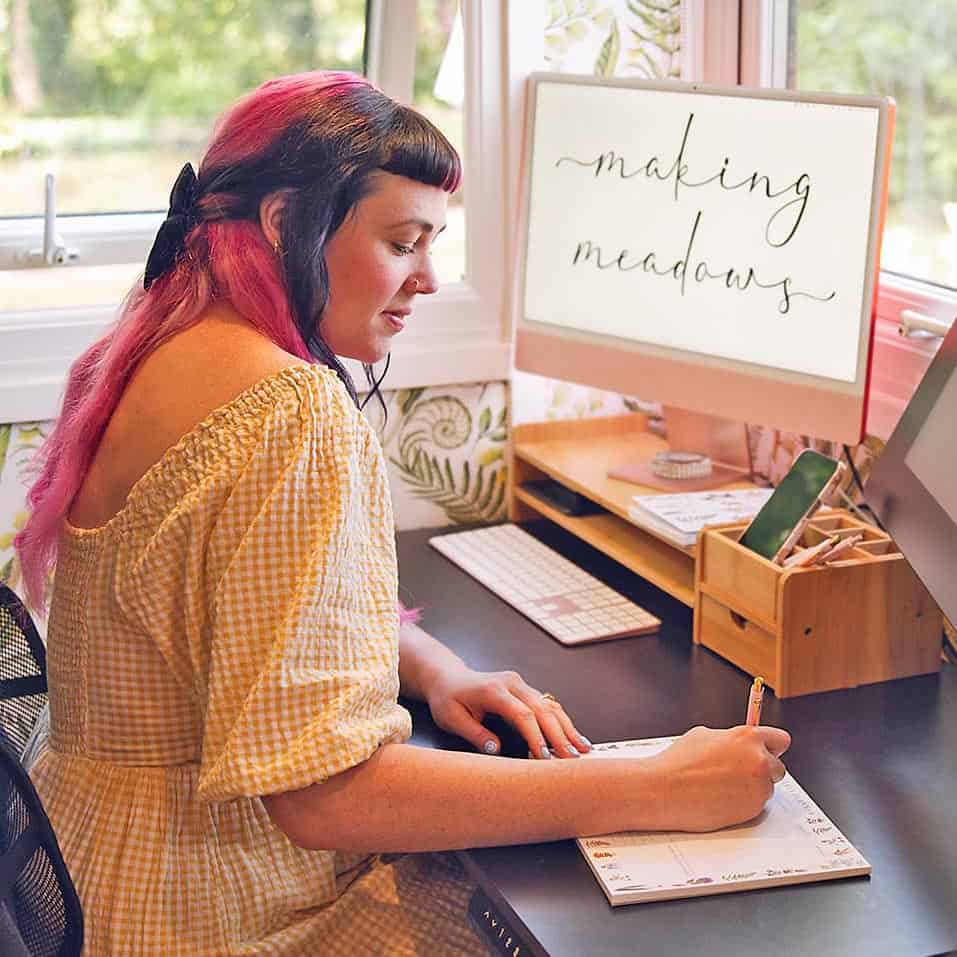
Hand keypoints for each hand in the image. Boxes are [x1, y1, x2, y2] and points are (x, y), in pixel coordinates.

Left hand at [424, 664, 591, 759]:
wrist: (449, 678)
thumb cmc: (448, 698)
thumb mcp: (451, 718)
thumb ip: (474, 733)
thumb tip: (495, 749)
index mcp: (494, 689)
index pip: (522, 714)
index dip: (536, 736)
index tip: (545, 757)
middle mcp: (511, 683)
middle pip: (542, 709)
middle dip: (559, 735)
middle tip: (573, 758)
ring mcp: (520, 684)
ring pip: (550, 706)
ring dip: (567, 728)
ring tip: (583, 748)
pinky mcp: (525, 689)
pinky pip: (548, 705)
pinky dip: (562, 721)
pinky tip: (574, 736)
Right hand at [644, 725, 790, 831]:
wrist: (666, 790)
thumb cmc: (679, 763)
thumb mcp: (704, 736)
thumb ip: (730, 739)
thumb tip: (738, 744)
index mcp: (747, 738)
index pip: (780, 739)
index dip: (772, 746)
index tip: (769, 751)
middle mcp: (758, 761)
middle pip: (777, 767)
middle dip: (761, 770)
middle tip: (738, 773)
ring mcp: (758, 788)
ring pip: (765, 788)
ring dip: (751, 788)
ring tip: (722, 787)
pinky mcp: (753, 811)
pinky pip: (755, 806)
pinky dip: (743, 803)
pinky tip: (721, 798)